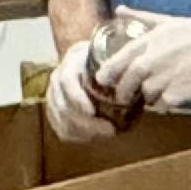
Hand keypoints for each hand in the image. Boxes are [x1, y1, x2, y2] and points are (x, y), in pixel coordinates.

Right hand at [43, 27, 121, 142]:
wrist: (98, 59)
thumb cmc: (110, 56)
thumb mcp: (115, 52)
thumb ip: (120, 64)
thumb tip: (135, 75)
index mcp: (72, 60)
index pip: (66, 81)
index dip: (76, 98)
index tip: (91, 111)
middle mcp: (58, 77)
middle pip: (62, 105)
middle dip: (84, 123)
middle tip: (109, 130)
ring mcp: (55, 94)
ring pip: (60, 119)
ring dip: (82, 131)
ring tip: (105, 133)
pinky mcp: (56, 110)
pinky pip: (60, 128)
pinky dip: (76, 136)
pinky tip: (92, 136)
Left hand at [106, 16, 190, 110]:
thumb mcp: (177, 22)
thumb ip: (147, 18)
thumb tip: (120, 11)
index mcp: (162, 34)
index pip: (127, 52)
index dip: (111, 68)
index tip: (102, 79)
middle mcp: (166, 51)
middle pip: (134, 73)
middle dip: (124, 88)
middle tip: (122, 96)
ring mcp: (177, 70)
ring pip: (148, 90)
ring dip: (147, 97)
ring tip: (155, 95)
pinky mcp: (188, 88)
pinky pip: (165, 102)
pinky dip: (163, 105)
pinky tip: (171, 100)